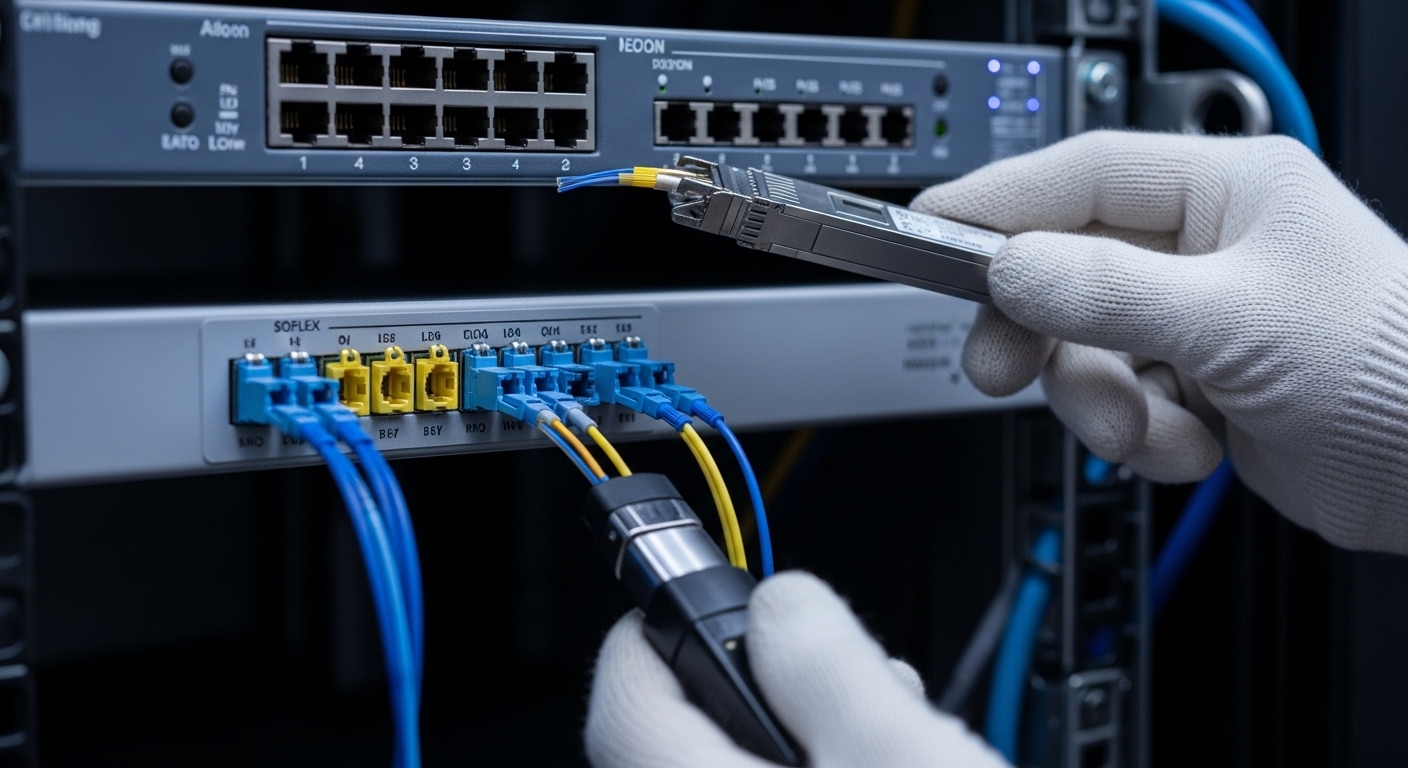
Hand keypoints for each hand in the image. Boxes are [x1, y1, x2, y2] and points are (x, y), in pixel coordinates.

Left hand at [585, 572, 1007, 767]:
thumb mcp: (903, 750)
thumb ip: (830, 662)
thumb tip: (783, 601)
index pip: (623, 694)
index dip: (651, 619)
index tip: (682, 584)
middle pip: (675, 735)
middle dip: (748, 678)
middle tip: (818, 657)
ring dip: (789, 731)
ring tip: (881, 722)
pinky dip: (804, 767)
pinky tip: (879, 763)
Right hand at [912, 130, 1407, 552]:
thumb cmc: (1395, 370)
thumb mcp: (1234, 319)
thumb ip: (1108, 290)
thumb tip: (1012, 268)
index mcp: (1226, 191)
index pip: (1083, 175)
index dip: (1000, 201)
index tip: (932, 229)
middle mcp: (1205, 249)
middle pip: (1064, 270)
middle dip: (1041, 330)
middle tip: (1002, 366)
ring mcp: (1197, 320)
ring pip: (1085, 349)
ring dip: (1106, 402)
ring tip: (1154, 425)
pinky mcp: (1198, 384)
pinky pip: (1120, 402)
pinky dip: (1145, 436)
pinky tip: (1196, 445)